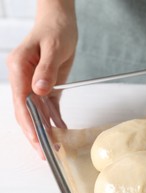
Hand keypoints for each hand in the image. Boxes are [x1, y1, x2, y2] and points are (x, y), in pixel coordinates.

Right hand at [7, 0, 76, 158]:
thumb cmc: (55, 29)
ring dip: (44, 129)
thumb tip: (39, 90)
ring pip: (36, 111)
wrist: (60, 21)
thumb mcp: (54, 48)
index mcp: (20, 68)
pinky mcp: (46, 84)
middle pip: (26, 111)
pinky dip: (54, 117)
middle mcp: (23, 78)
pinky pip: (49, 105)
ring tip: (53, 147)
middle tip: (44, 152)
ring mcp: (34, 82)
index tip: (36, 139)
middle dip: (35, 133)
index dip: (28, 122)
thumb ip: (46, 69)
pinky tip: (60, 129)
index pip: (21, 101)